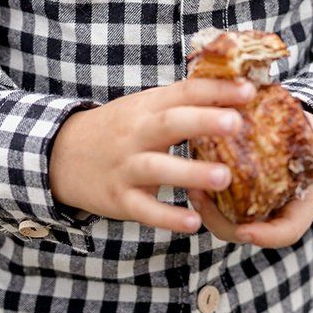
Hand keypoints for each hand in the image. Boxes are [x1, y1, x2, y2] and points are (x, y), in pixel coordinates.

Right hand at [49, 77, 255, 233]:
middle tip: (237, 123)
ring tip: (225, 177)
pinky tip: (194, 222)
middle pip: (170, 123)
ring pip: (158, 168)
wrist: (62, 156)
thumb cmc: (119, 130)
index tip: (250, 91)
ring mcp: (126, 167)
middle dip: (203, 121)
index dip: (216, 90)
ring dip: (191, 172)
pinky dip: (168, 217)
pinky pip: (145, 209)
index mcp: (147, 107)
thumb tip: (234, 93)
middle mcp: (136, 133)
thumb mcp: (144, 108)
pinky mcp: (119, 199)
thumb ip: (182, 103)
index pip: (184, 92)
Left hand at [188, 109, 312, 247]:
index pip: (285, 233)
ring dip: (206, 211)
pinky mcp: (232, 197)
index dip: (266, 236)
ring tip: (192, 188)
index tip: (245, 231)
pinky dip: (203, 198)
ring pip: (225, 224)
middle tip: (203, 199)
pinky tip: (190, 177)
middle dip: (222, 223)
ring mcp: (251, 208)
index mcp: (300, 205)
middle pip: (245, 233)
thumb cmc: (303, 134)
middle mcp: (273, 213)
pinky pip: (215, 207)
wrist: (288, 129)